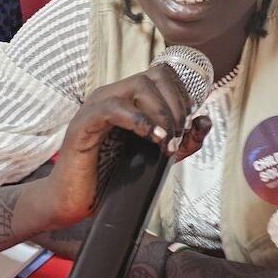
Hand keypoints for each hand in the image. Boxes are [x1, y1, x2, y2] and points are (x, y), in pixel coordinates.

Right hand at [45, 64, 211, 224]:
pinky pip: (113, 107)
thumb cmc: (110, 178)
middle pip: (154, 77)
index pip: (163, 76)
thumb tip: (203, 121)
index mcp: (127, 99)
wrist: (74, 201)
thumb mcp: (157, 157)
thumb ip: (182, 141)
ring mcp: (96, 107)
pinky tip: (149, 137)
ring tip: (164, 140)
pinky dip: (137, 119)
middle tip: (177, 136)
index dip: (183, 96)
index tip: (188, 125)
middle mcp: (111, 96)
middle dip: (175, 105)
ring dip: (161, 113)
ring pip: (138, 86)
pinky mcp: (83, 124)